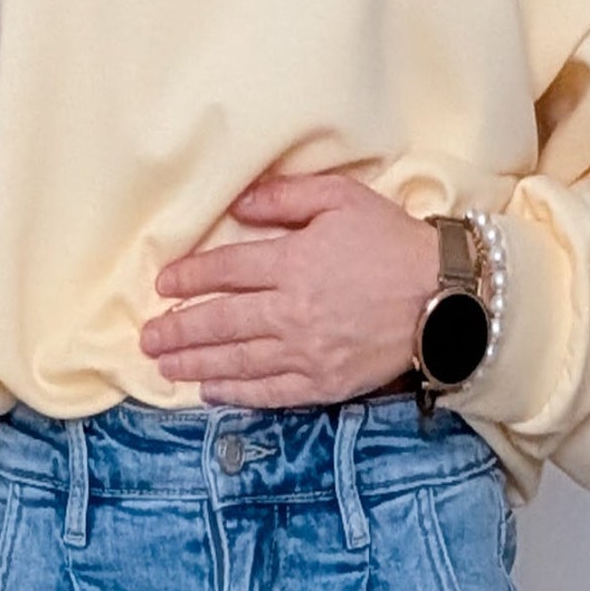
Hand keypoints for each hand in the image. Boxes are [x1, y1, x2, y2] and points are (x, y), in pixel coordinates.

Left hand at [141, 170, 441, 406]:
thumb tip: (240, 205)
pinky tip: (209, 392)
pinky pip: (268, 392)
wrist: (443, 297)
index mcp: (293, 261)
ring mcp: (305, 352)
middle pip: (221, 321)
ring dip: (195, 364)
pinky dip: (235, 393)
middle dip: (178, 329)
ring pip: (236, 360)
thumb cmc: (393, 242)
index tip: (163, 286)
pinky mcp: (321, 382)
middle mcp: (291, 311)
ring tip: (164, 366)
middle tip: (146, 337)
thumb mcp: (342, 199)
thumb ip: (287, 197)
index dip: (189, 278)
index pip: (226, 271)